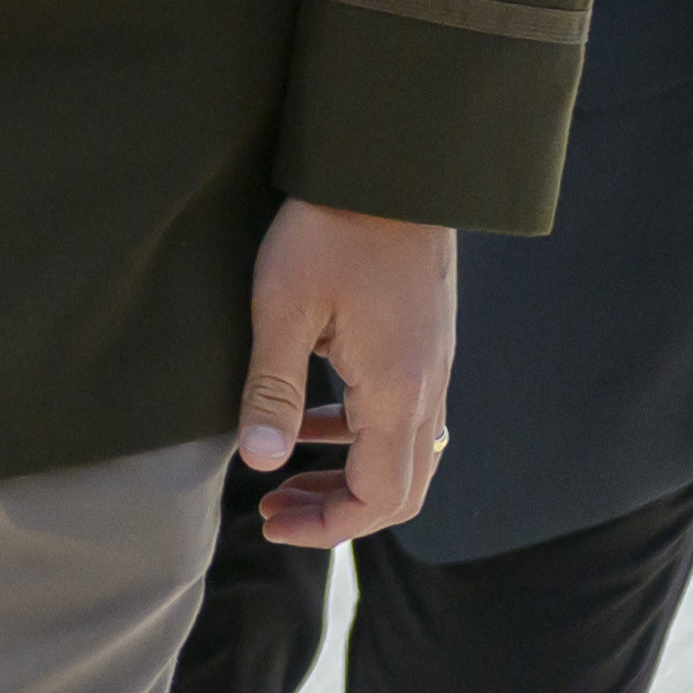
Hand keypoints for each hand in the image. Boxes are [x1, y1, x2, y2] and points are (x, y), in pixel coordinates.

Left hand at [242, 198, 455, 546]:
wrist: (391, 166)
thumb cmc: (332, 229)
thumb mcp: (284, 306)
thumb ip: (273, 390)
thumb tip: (258, 463)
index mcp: (396, 391)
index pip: (379, 497)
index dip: (328, 525)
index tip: (273, 519)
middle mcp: (427, 389)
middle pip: (400, 489)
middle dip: (336, 513)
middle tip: (274, 511)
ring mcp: (433, 367)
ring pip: (403, 455)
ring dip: (347, 477)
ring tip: (284, 479)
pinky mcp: (426, 344)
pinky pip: (401, 416)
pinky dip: (358, 436)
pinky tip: (313, 421)